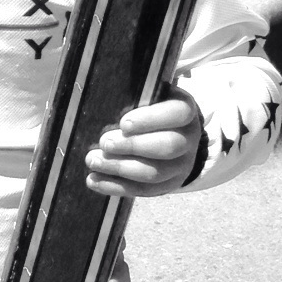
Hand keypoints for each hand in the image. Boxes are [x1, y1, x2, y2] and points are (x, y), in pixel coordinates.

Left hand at [85, 91, 202, 198]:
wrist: (172, 133)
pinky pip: (143, 191)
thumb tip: (105, 90)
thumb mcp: (150, 95)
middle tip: (105, 142)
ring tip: (92, 160)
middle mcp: (189, 140)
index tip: (124, 123)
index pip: (177, 113)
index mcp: (185, 111)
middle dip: (132, 146)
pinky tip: (93, 180)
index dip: (150, 119)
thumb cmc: (151, 108)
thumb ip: (135, 93)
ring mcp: (181, 166)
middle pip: (167, 147)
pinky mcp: (167, 185)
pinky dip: (115, 187)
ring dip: (119, 168)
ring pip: (153, 173)